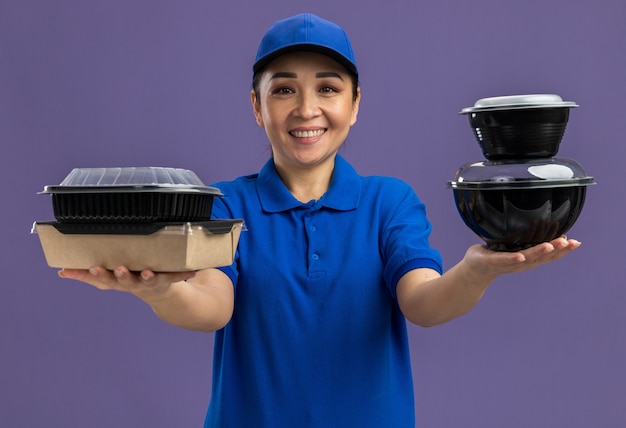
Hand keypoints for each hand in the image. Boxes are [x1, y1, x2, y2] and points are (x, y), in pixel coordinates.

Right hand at [58, 265, 195, 300]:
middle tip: (118, 269)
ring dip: (147, 277)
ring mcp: (152, 282)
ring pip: (149, 280)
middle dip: (120, 276)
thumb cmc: (131, 279)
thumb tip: (61, 271)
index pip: (104, 279)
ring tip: (146, 272)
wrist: (163, 295)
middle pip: (125, 281)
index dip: (98, 275)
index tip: (93, 268)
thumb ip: (85, 275)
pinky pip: (177, 276)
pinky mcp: (169, 279)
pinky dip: (185, 273)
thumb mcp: (109, 279)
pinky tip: (193, 271)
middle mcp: (134, 283)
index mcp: (119, 281)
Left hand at [463, 236, 580, 279]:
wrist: (475, 269)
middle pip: (541, 257)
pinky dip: (513, 259)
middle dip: (556, 250)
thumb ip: (527, 238)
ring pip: (526, 258)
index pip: (549, 255)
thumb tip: (539, 221)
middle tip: (569, 242)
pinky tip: (520, 256)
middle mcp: (522, 264)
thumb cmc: (496, 254)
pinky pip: (504, 260)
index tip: (576, 242)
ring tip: (550, 245)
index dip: (563, 250)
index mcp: (528, 259)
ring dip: (538, 252)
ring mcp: (508, 264)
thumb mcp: (515, 246)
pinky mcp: (493, 262)